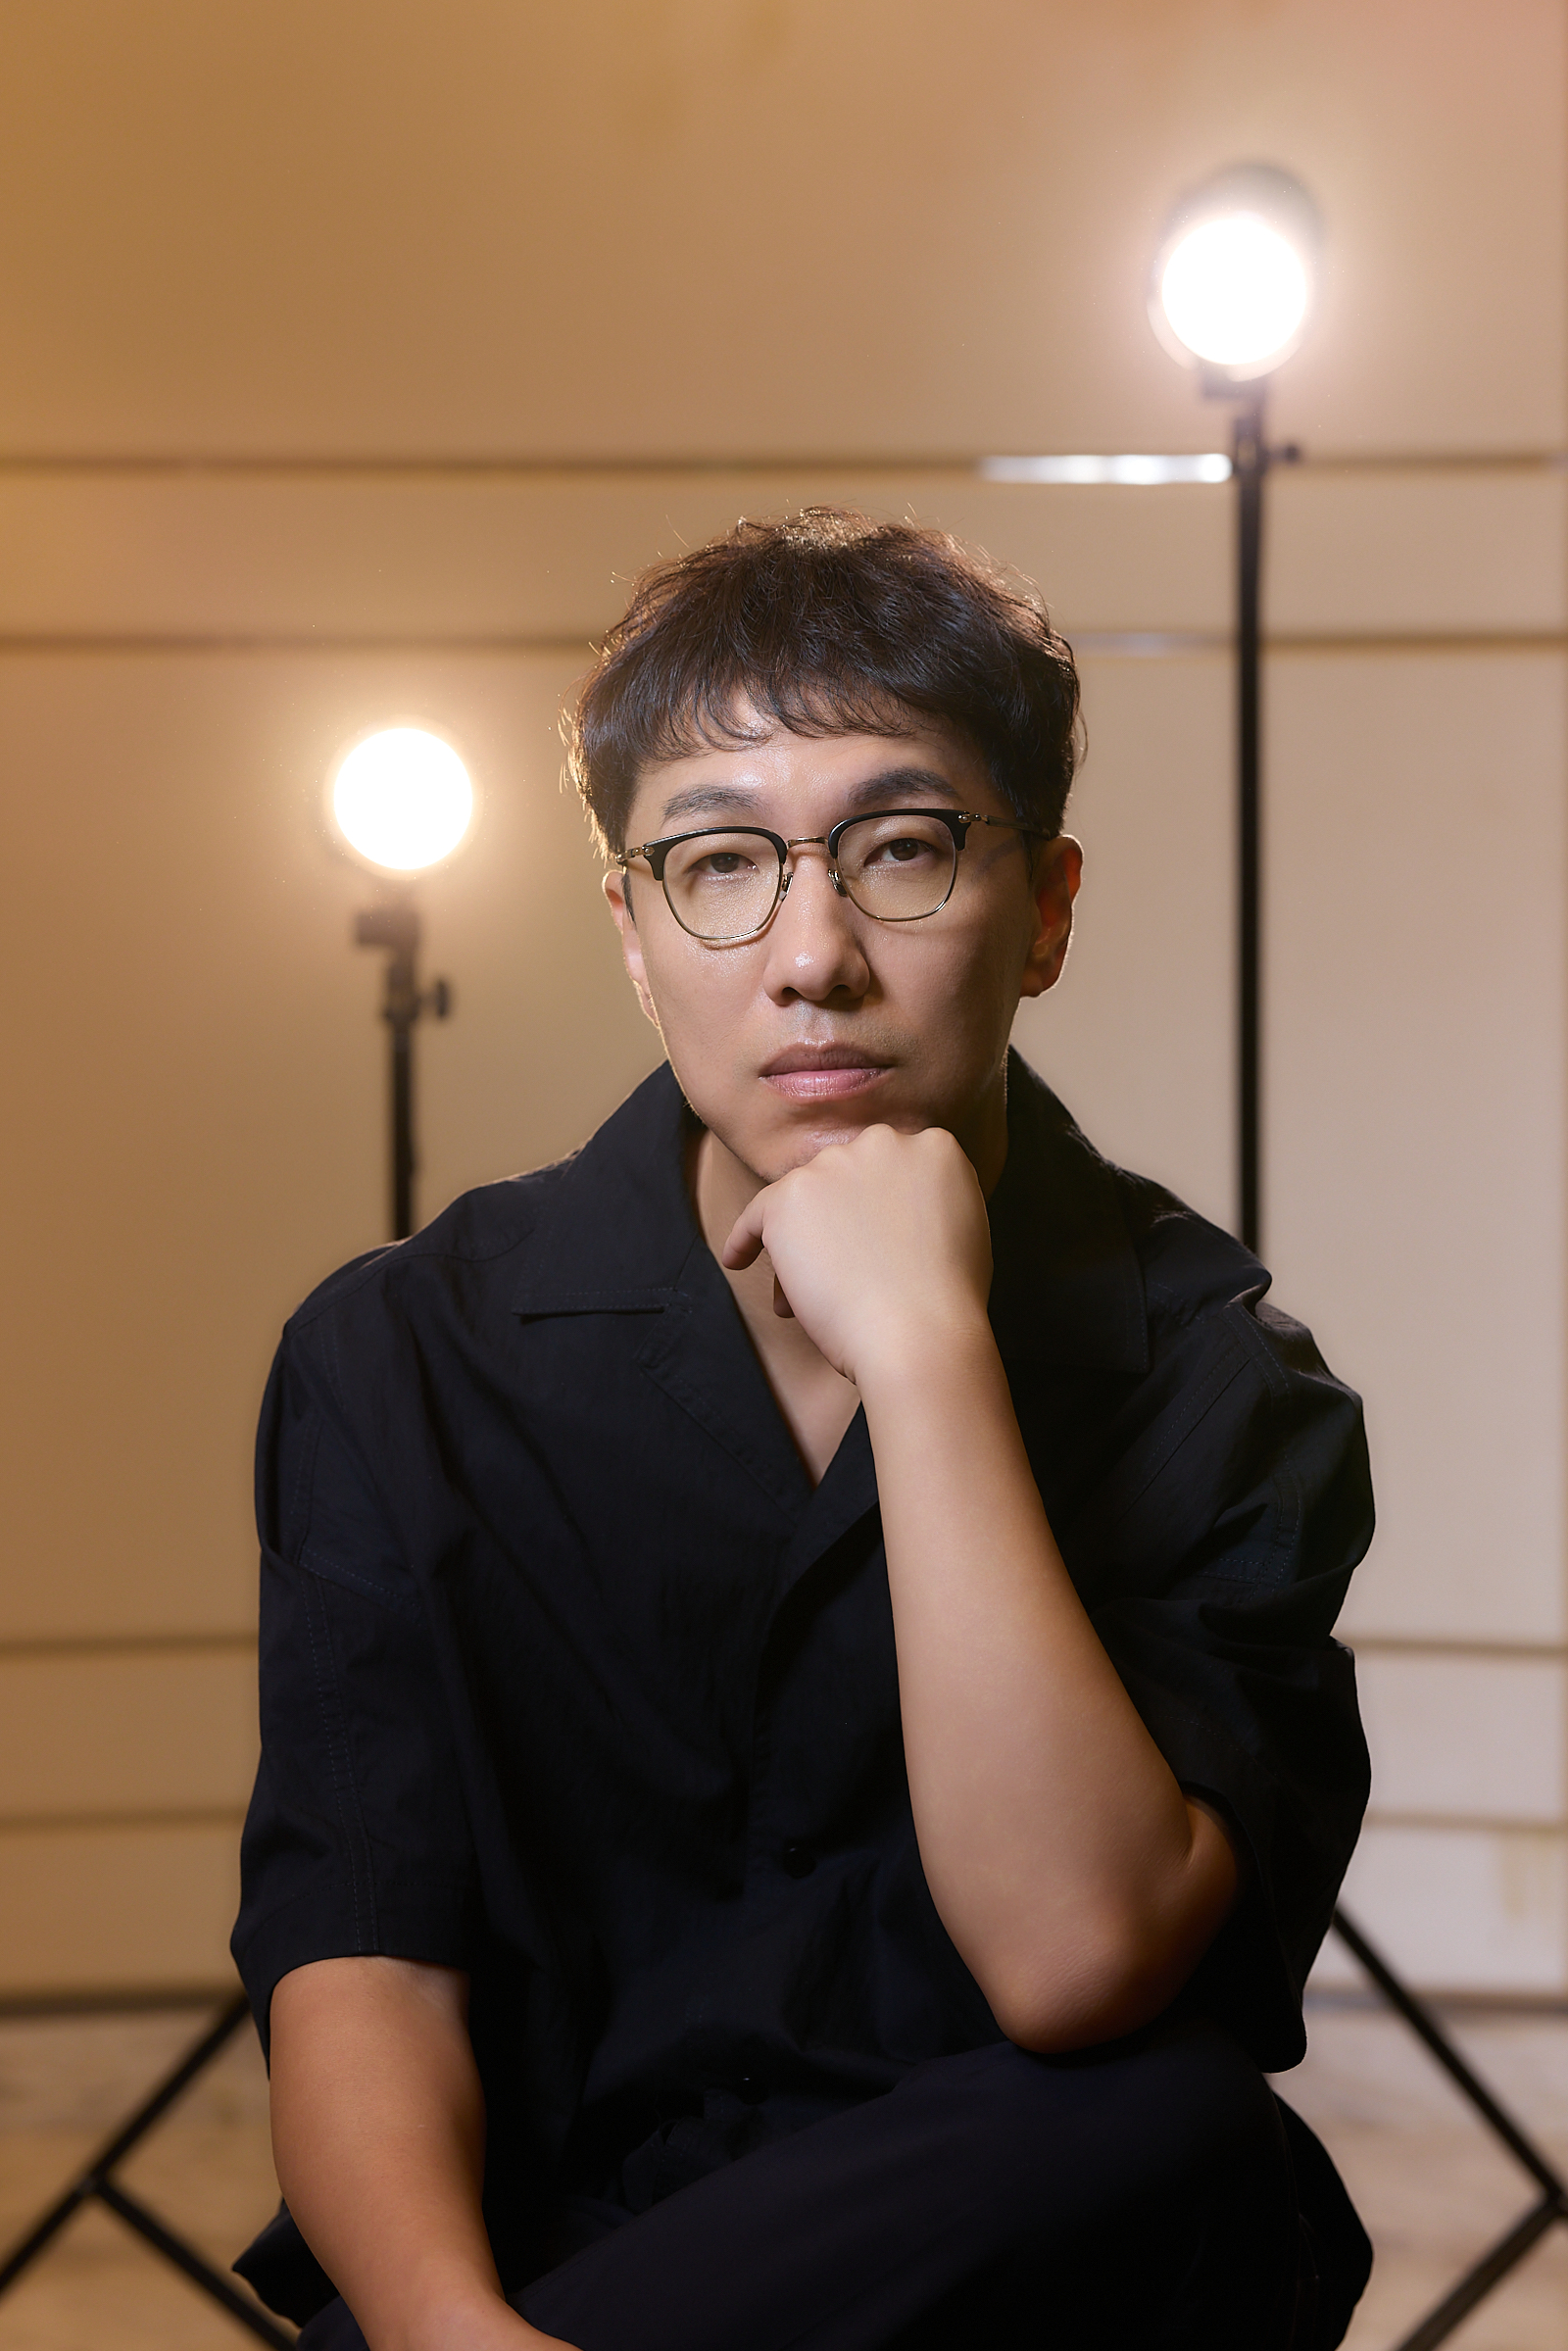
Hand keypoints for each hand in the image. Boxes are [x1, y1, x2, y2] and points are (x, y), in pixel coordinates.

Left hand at [720, 1124, 992, 1388]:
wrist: (918, 1335)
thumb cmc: (946, 1301)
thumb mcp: (963, 1228)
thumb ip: (927, 1200)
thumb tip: (888, 1210)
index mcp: (935, 1147)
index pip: (890, 1169)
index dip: (874, 1205)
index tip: (870, 1237)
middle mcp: (884, 1142)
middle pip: (844, 1179)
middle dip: (836, 1221)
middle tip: (839, 1268)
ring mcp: (834, 1165)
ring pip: (803, 1202)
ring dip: (799, 1243)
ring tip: (805, 1292)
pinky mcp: (790, 1196)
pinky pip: (756, 1215)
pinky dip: (745, 1240)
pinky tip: (739, 1259)